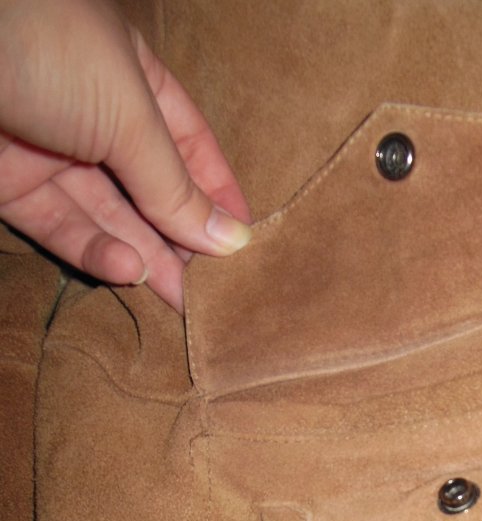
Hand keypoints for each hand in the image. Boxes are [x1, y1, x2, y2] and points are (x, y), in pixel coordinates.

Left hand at [0, 0, 250, 310]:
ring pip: (109, 218)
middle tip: (215, 289)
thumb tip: (231, 241)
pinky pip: (62, 227)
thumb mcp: (129, 116)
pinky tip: (129, 270)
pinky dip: (95, 252)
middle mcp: (93, 116)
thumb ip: (176, 186)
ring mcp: (51, 153)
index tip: (244, 245)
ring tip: (180, 297)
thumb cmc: (48, 48)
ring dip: (146, 257)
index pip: (189, 144)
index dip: (217, 194)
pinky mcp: (11, 187)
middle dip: (182, 239)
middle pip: (150, 190)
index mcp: (131, 77)